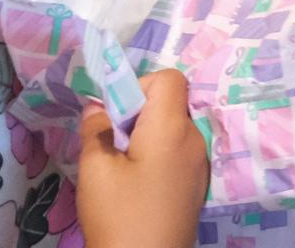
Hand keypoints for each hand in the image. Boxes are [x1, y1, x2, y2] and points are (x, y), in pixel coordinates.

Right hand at [75, 69, 208, 247]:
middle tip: (112, 142)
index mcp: (173, 129)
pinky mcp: (196, 185)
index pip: (170, 78)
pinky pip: (178, 152)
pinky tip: (137, 184)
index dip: (140, 85)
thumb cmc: (119, 216)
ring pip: (173, 128)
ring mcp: (199, 164)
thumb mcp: (96, 170)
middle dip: (138, 112)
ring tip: (121, 166)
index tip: (116, 114)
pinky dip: (157, 155)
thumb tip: (98, 106)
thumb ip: (95, 129)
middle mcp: (194, 140)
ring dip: (146, 135)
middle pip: (171, 103)